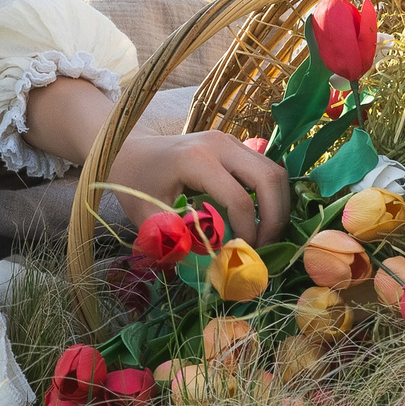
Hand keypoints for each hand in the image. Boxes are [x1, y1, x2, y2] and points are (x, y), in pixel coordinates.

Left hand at [108, 130, 287, 245]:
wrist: (127, 150)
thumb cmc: (134, 182)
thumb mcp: (147, 215)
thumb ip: (180, 239)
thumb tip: (215, 264)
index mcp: (195, 159)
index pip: (239, 199)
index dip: (247, 232)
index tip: (240, 254)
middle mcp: (219, 144)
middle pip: (269, 179)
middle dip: (274, 218)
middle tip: (264, 247)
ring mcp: (229, 141)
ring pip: (274, 172)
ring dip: (277, 207)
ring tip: (264, 236)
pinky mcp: (234, 145)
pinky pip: (266, 169)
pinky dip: (270, 196)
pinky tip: (258, 218)